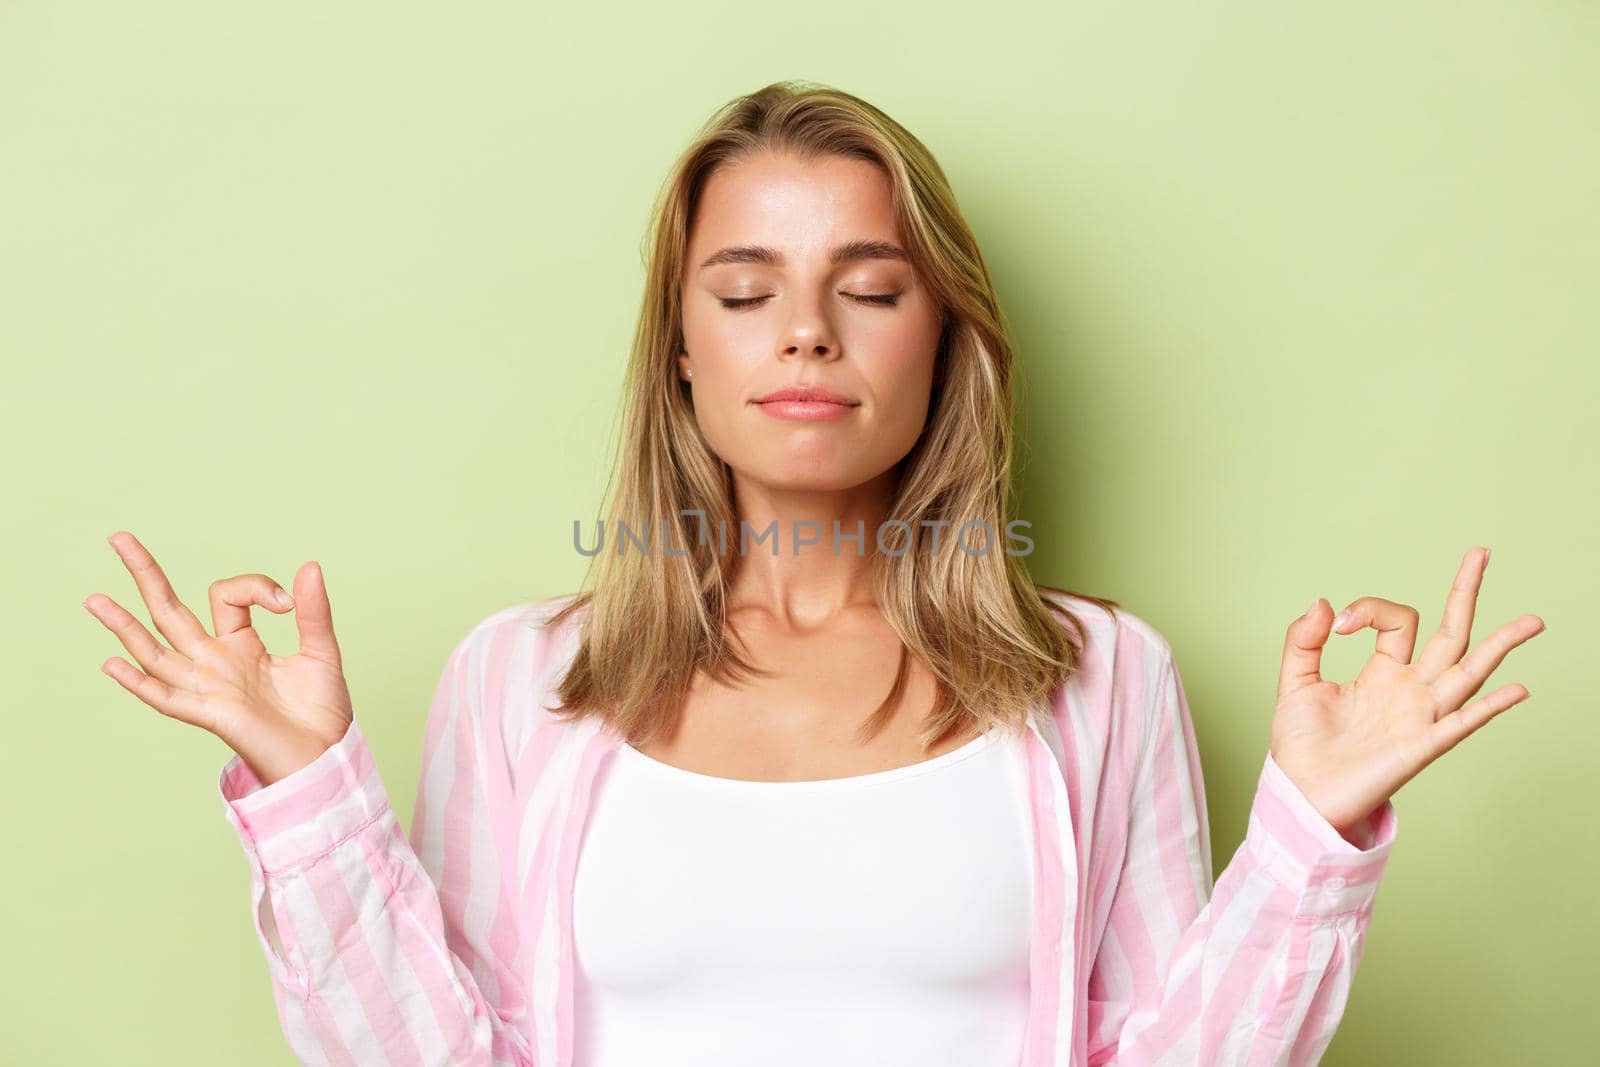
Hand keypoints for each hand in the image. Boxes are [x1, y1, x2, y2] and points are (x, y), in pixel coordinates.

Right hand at [85, 530, 354, 786]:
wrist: (325, 755)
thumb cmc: (320, 709)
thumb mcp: (320, 651)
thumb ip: (313, 611)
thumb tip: (310, 565)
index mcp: (241, 643)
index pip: (226, 595)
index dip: (255, 586)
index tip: (286, 602)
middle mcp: (215, 661)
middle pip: (170, 611)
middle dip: (146, 574)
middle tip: (118, 537)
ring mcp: (208, 687)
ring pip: (157, 651)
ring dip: (125, 627)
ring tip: (94, 599)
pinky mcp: (210, 714)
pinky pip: (168, 697)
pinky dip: (140, 682)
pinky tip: (112, 663)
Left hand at [1269, 547, 1545, 837]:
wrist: (1301, 793)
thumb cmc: (1302, 745)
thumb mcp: (1295, 682)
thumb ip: (1303, 641)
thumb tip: (1323, 602)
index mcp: (1383, 672)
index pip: (1397, 620)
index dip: (1369, 609)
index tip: (1336, 624)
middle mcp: (1410, 690)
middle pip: (1450, 635)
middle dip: (1464, 594)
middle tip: (1481, 553)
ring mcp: (1420, 717)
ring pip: (1468, 674)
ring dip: (1499, 647)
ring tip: (1533, 620)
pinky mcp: (1420, 747)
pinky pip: (1460, 724)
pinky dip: (1488, 708)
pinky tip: (1516, 689)